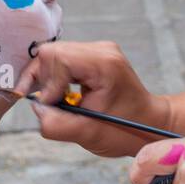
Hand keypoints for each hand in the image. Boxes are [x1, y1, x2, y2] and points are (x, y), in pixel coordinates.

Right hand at [14, 40, 172, 158]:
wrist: (148, 124)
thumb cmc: (126, 130)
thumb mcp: (88, 134)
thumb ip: (56, 123)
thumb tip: (36, 108)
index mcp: (104, 64)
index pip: (57, 58)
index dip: (46, 83)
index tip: (50, 106)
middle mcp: (101, 50)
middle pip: (51, 52)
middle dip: (41, 79)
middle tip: (46, 103)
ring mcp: (98, 50)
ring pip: (53, 54)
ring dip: (46, 79)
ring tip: (53, 101)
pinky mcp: (93, 56)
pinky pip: (61, 59)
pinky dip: (54, 77)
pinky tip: (59, 94)